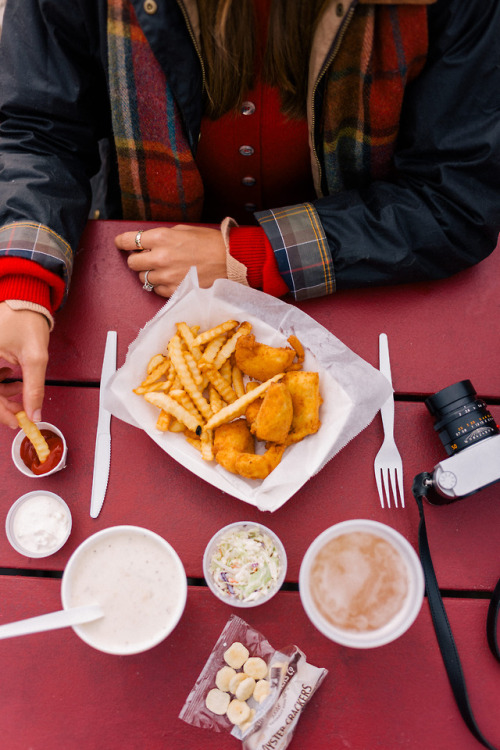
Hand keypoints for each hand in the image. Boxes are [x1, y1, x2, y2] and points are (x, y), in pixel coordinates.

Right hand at [0, 304, 49, 427]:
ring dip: (3, 393)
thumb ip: (34, 387)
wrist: (26, 299)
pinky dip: (0, 382)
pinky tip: (12, 377)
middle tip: (22, 411)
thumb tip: (35, 411)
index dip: (1, 412)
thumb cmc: (26, 319)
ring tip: (21, 390)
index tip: (17, 421)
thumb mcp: (34, 357)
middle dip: (4, 404)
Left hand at [114, 224, 226, 296]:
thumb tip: (146, 243)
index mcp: (162, 237)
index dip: (121, 242)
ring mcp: (167, 276)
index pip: (128, 241)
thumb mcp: (184, 230)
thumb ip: (162, 236)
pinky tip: (172, 278)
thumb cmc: (210, 243)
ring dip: (149, 274)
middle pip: (132, 263)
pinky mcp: (174, 290)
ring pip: (143, 279)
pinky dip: (161, 285)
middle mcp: (160, 257)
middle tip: (146, 257)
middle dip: (137, 259)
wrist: (231, 261)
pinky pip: (156, 290)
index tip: (121, 243)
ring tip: (163, 269)